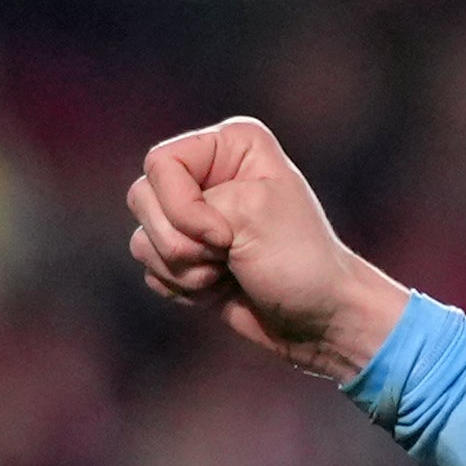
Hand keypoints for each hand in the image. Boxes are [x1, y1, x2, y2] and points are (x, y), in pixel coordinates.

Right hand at [124, 117, 416, 385]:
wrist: (324, 321)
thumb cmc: (299, 262)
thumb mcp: (249, 214)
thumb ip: (185, 203)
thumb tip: (145, 237)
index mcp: (231, 145)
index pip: (160, 163)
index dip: (182, 207)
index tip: (225, 234)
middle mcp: (208, 173)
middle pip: (142, 198)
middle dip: (181, 241)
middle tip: (229, 255)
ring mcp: (194, 216)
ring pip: (142, 239)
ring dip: (184, 269)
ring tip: (229, 273)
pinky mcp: (187, 255)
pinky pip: (149, 267)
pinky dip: (181, 287)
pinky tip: (219, 289)